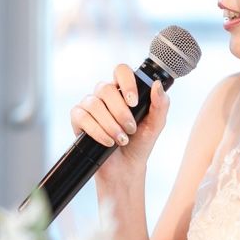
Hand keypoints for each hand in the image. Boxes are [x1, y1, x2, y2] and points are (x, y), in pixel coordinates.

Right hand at [69, 63, 169, 180]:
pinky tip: (107, 141)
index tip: (134, 102)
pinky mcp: (78, 119)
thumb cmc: (140, 143)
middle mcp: (105, 95)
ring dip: (110, 124)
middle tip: (131, 128)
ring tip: (121, 139)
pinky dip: (96, 131)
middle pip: (105, 88)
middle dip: (120, 112)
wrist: (126, 168)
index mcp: (123, 91)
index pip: (121, 71)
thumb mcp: (156, 124)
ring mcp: (90, 106)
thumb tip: (157, 84)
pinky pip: (82, 116)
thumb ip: (161, 104)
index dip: (126, 82)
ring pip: (94, 103)